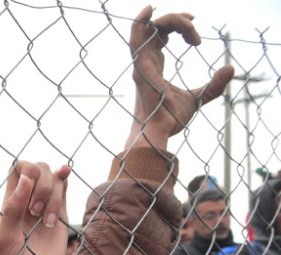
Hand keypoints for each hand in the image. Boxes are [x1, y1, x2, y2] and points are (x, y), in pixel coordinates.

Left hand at [0, 161, 70, 254]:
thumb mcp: (6, 239)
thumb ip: (13, 209)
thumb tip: (26, 178)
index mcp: (10, 203)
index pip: (17, 169)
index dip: (26, 169)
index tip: (29, 187)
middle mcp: (27, 200)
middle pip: (38, 170)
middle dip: (42, 185)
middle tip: (36, 213)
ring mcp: (45, 205)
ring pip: (54, 179)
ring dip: (54, 196)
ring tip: (48, 223)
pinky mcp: (61, 213)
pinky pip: (65, 188)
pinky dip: (66, 178)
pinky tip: (66, 171)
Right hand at [125, 6, 233, 149]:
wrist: (161, 132)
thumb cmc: (172, 119)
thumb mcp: (199, 97)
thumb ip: (214, 85)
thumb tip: (230, 68)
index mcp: (154, 67)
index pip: (160, 37)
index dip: (178, 28)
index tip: (197, 38)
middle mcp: (145, 63)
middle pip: (155, 29)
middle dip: (178, 21)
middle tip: (196, 25)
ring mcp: (141, 65)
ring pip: (147, 29)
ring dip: (169, 20)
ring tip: (189, 21)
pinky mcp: (141, 68)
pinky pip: (136, 40)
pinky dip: (140, 23)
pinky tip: (149, 10)